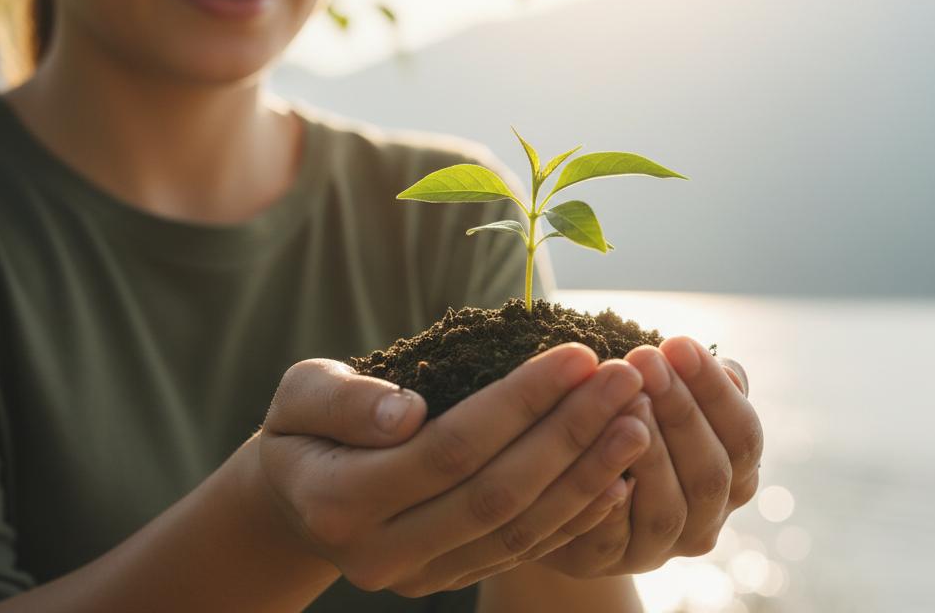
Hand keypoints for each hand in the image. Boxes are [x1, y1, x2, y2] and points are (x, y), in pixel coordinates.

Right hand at [255, 343, 653, 596]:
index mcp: (339, 500)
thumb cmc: (304, 428)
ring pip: (519, 531)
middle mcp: (381, 554)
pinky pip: (523, 553)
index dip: (520, 402)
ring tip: (638, 421)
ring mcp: (419, 577)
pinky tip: (618, 474)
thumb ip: (344, 400)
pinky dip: (575, 516)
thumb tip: (407, 411)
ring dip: (587, 476)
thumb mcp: (300, 395)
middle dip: (571, 434)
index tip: (578, 353)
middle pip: (496, 494)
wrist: (296, 498)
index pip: (450, 448)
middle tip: (625, 380)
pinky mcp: (449, 580)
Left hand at [523, 337, 763, 577]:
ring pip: (668, 509)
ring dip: (649, 452)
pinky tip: (596, 459)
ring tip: (625, 400)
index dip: (714, 391)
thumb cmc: (623, 423)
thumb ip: (694, 385)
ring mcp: (656, 549)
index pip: (743, 437)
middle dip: (680, 411)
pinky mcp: (604, 562)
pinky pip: (610, 537)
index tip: (678, 343)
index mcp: (732, 477)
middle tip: (644, 360)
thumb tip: (730, 372)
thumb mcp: (661, 398)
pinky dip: (608, 501)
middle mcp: (704, 520)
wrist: (558, 484)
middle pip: (711, 473)